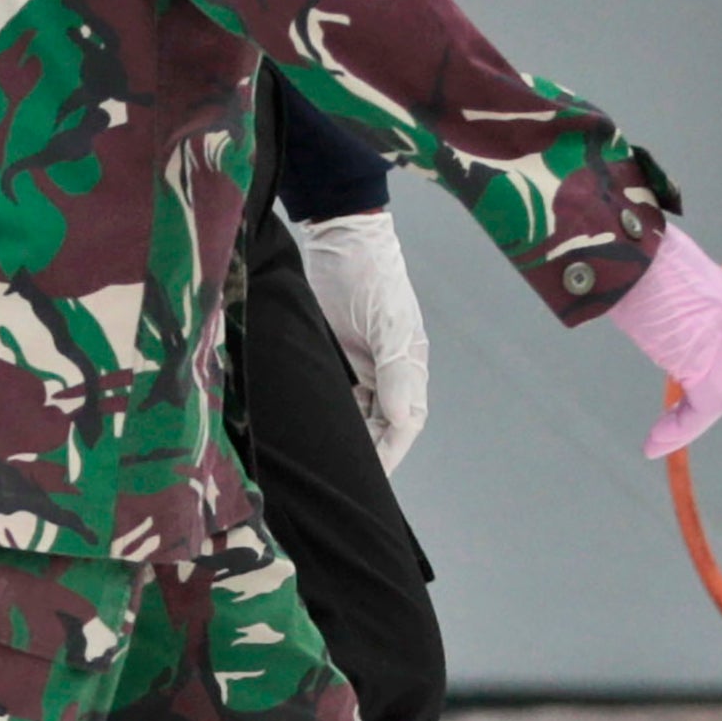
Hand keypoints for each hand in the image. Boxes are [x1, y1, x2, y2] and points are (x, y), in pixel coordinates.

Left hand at [291, 204, 432, 466]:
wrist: (339, 239)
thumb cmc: (371, 274)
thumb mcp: (387, 322)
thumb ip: (395, 370)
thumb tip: (402, 419)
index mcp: (407, 365)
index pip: (405, 422)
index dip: (390, 452)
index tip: (372, 478)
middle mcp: (386, 371)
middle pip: (381, 426)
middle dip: (368, 454)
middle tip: (345, 481)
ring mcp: (360, 366)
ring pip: (358, 416)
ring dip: (347, 439)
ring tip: (327, 464)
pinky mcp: (334, 359)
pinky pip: (336, 398)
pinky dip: (329, 417)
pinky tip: (314, 433)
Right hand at [608, 233, 721, 457]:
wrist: (618, 245)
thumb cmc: (621, 252)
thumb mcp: (649, 276)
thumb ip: (663, 303)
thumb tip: (655, 323)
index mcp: (718, 290)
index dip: (703, 375)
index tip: (679, 396)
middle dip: (700, 404)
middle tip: (672, 427)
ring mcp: (721, 334)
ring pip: (716, 394)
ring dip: (687, 424)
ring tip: (658, 442)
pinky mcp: (705, 355)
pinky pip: (703, 405)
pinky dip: (680, 429)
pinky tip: (656, 442)